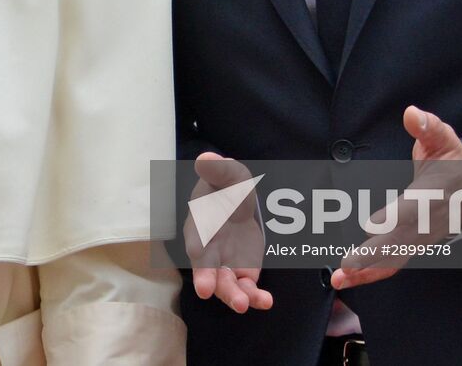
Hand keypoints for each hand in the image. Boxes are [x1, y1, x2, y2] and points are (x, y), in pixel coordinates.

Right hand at [185, 152, 273, 312]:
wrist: (240, 203)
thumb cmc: (228, 186)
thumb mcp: (228, 173)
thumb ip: (218, 168)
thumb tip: (206, 157)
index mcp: (200, 222)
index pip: (195, 232)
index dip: (196, 240)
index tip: (197, 250)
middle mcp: (207, 248)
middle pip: (204, 267)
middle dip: (205, 278)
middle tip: (206, 289)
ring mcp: (223, 264)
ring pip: (225, 285)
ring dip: (232, 296)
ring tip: (244, 304)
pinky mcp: (242, 272)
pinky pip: (247, 289)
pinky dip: (255, 297)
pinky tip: (265, 301)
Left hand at [331, 106, 461, 289]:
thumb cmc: (452, 161)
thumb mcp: (444, 138)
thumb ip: (428, 126)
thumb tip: (412, 114)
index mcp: (434, 193)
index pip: (414, 208)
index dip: (394, 218)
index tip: (371, 225)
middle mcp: (427, 221)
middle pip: (400, 242)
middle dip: (373, 254)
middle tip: (348, 264)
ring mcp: (421, 238)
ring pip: (394, 258)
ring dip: (366, 271)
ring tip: (340, 278)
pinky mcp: (412, 246)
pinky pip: (392, 263)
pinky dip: (370, 274)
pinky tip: (349, 279)